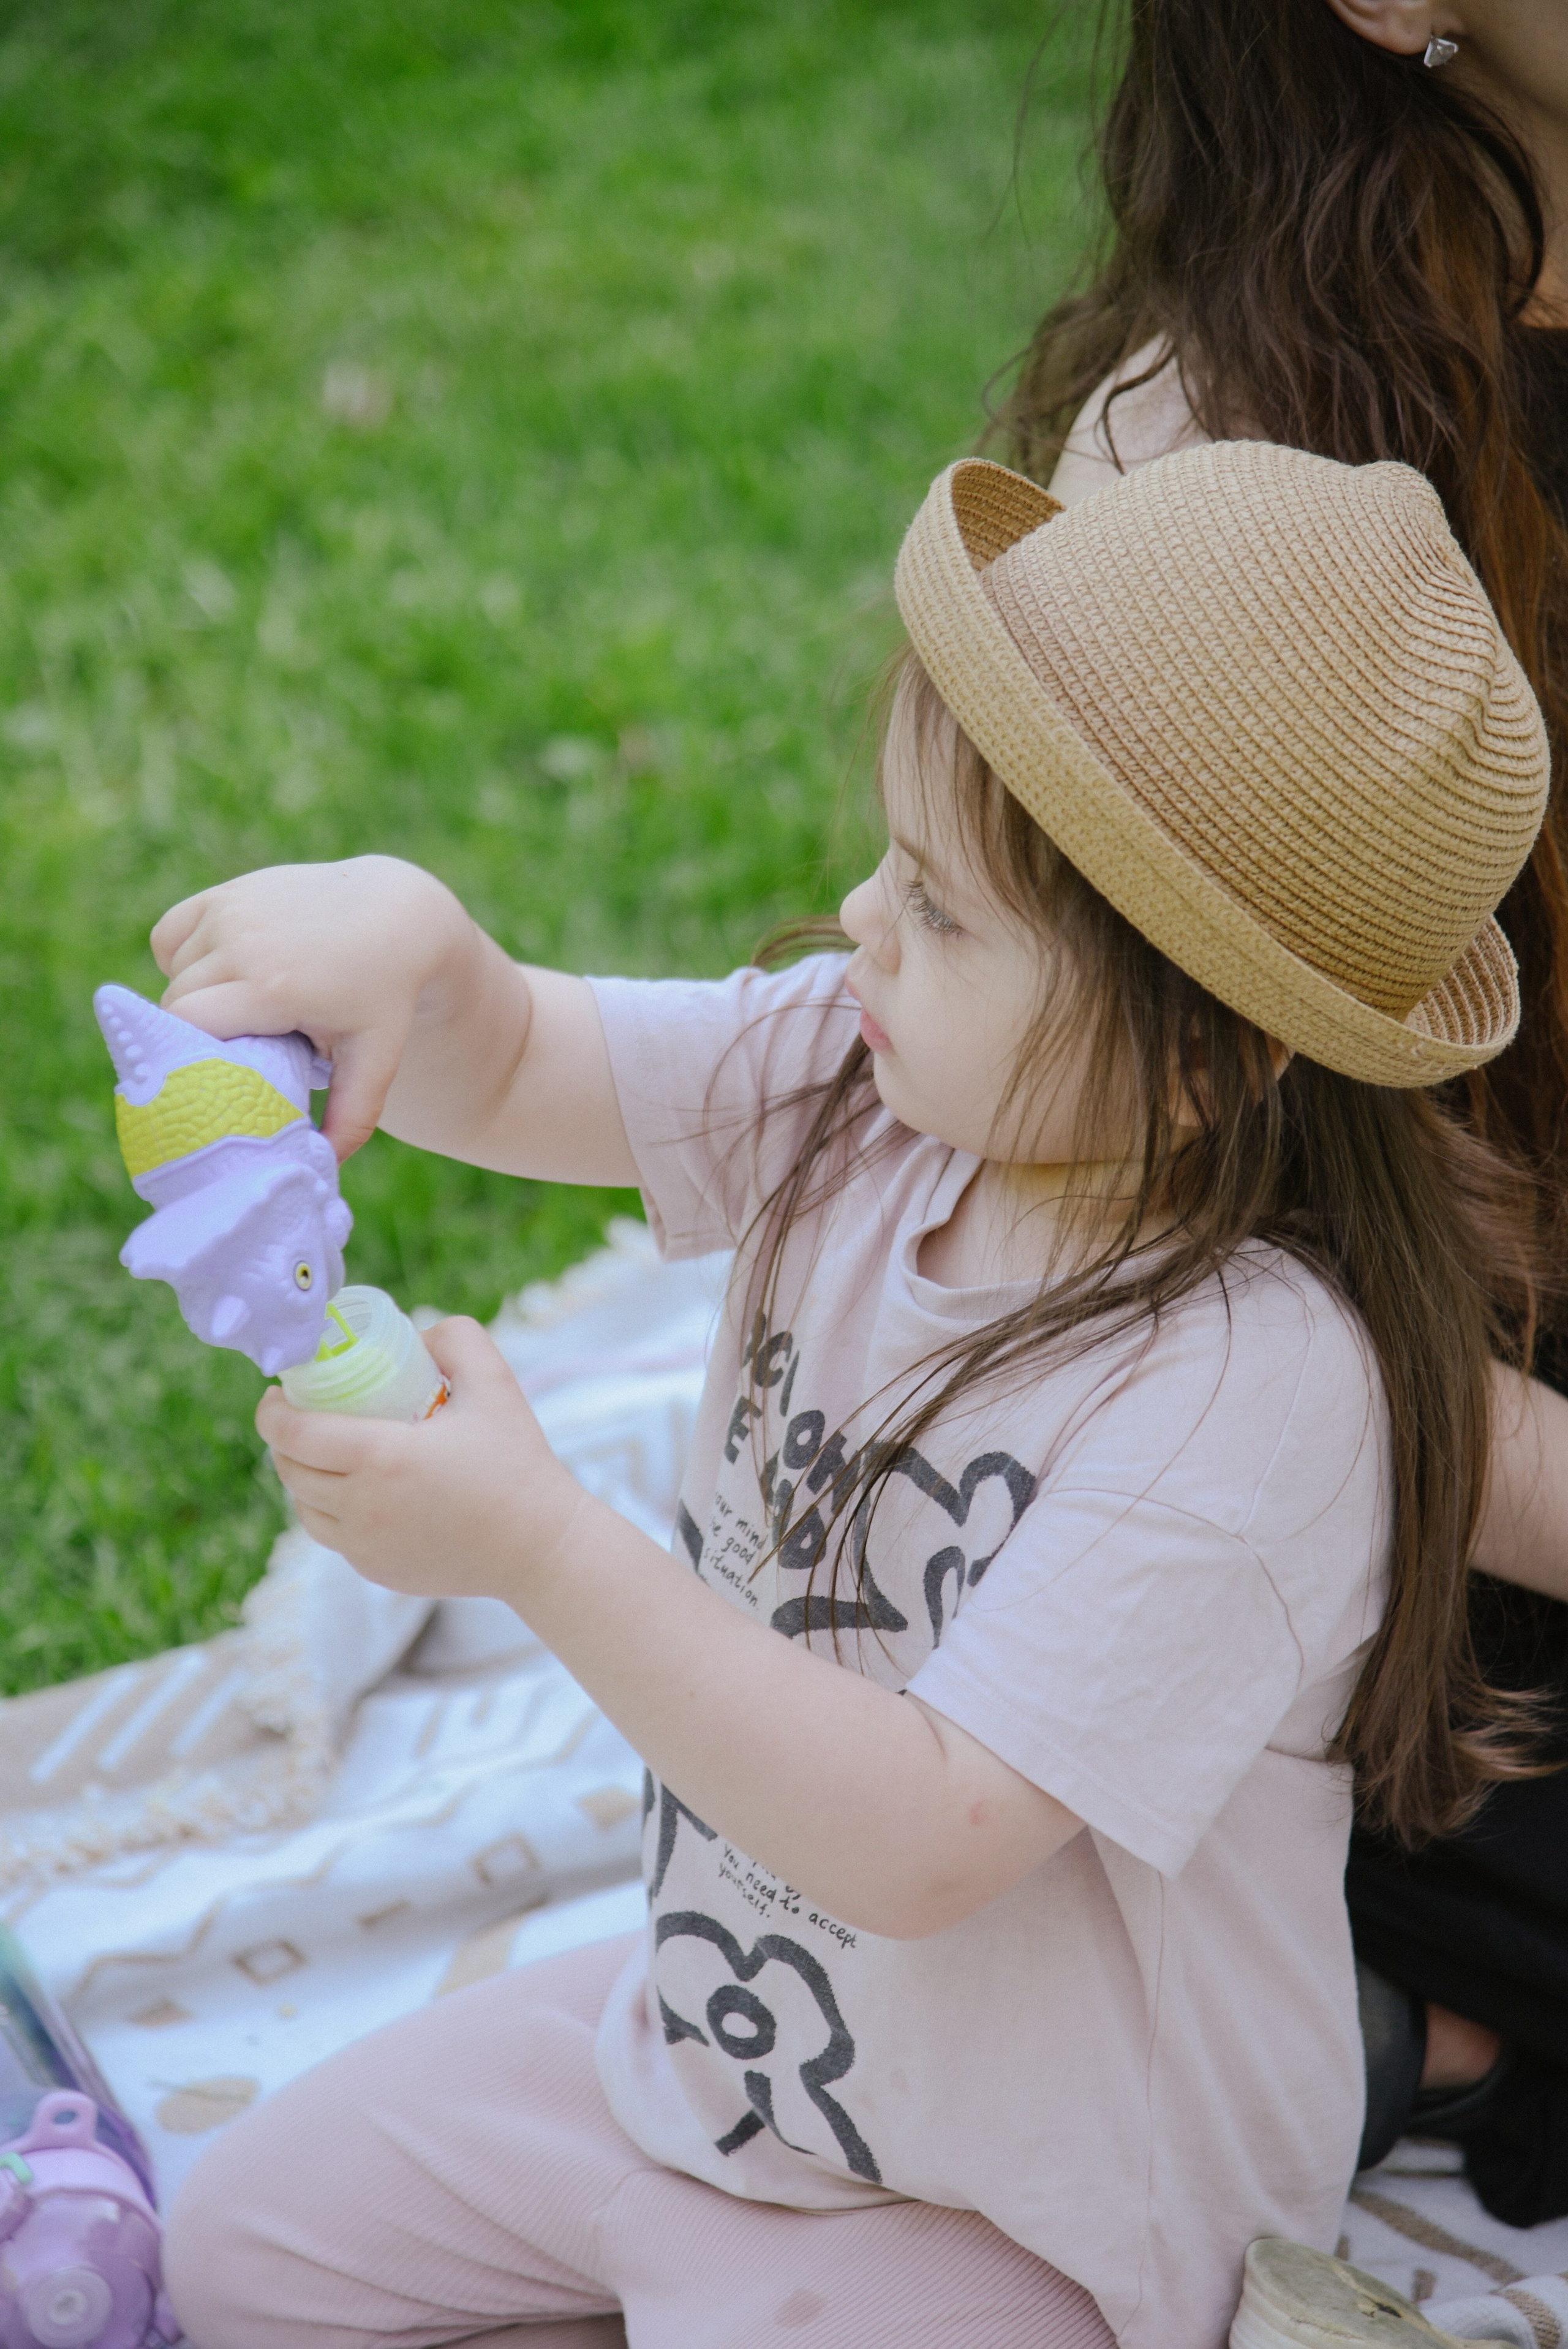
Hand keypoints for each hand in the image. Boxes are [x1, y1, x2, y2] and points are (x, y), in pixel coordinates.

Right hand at [153, 857, 477, 1157]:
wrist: (397, 916)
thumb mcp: (377, 1056)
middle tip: (231, 1051)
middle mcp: (244, 941)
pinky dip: (183, 957)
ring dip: (191, 995)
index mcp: (273, 985)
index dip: (191, 1055)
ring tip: (240, 1011)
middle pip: (176, 1003)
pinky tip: (222, 973)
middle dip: (194, 1033)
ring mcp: (232, 910)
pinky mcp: (226, 892)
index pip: (188, 1026)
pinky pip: (172, 935)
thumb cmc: (385, 995)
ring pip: (173, 971)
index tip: (212, 1075)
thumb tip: (324, 1167)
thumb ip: (352, 1115)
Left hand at [255, 1317, 584, 1601]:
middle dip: (284, 1439)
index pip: (294, 1434)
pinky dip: (330, 1510)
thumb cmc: (517, 1462)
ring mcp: (365, 1546)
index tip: (277, 1394)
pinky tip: (355, 1491)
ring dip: (302, 1477)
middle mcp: (362, 1508)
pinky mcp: (375, 1571)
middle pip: (291, 1470)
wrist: (540, 1547)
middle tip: (302, 1416)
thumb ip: (455, 1337)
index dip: (272, 1412)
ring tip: (324, 1453)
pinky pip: (333, 1536)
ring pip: (304, 1507)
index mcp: (381, 1458)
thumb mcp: (495, 1382)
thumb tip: (415, 1335)